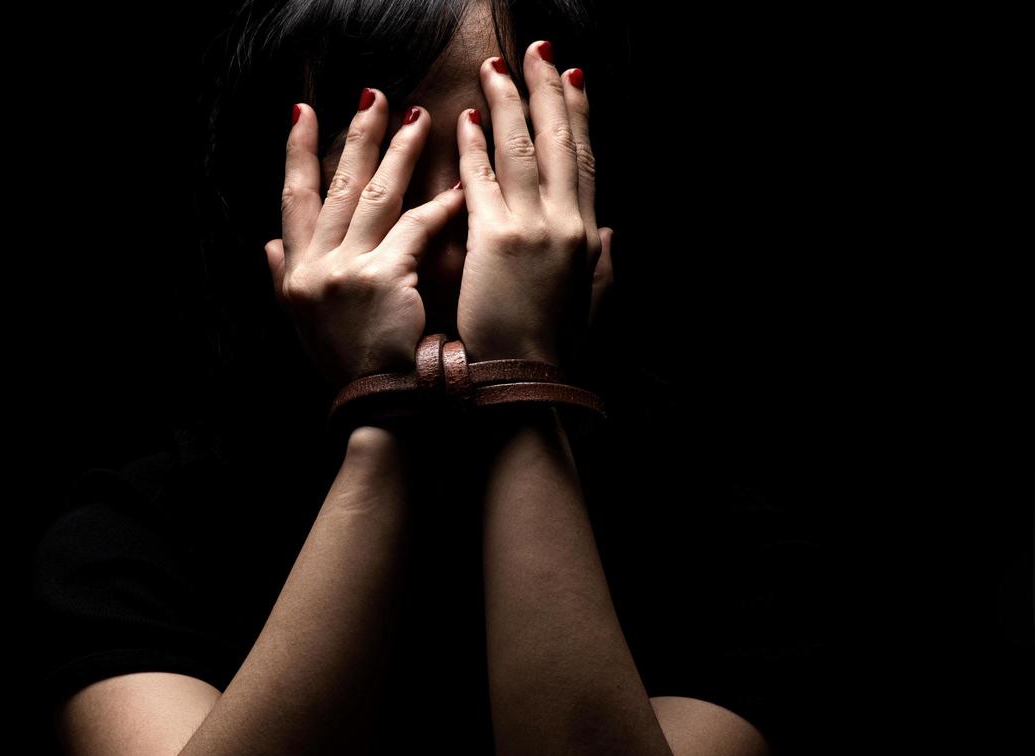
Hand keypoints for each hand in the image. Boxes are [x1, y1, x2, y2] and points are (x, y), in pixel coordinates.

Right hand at [265, 91, 466, 391]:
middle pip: (336, 186)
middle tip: (375, 95)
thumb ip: (282, 279)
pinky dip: (439, 206)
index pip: (292, 199)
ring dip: (399, 152)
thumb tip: (268, 242)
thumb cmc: (348, 367)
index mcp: (294, 274)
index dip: (296, 152)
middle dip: (356, 135)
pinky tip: (459, 185)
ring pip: (375, 195)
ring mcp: (346, 271)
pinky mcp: (383, 278)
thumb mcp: (302, 325)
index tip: (303, 111)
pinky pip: (415, 227)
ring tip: (419, 120)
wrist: (377, 407)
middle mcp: (314, 266)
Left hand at [454, 46, 615, 367]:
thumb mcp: (590, 305)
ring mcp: (533, 229)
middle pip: (560, 141)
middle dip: (548, 90)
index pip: (584, 162)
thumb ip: (602, 266)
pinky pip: (482, 179)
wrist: (523, 384)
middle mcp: (567, 224)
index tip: (571, 78)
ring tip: (495, 68)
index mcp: (588, 237)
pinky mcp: (495, 240)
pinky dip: (473, 146)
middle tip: (536, 50)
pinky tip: (462, 118)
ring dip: (508, 103)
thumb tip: (612, 235)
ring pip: (522, 149)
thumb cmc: (550, 351)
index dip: (578, 116)